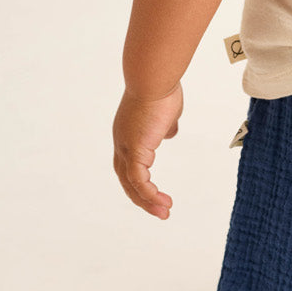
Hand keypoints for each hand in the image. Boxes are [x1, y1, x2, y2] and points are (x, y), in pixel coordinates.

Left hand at [112, 83, 182, 218]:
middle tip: (159, 211)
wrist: (154, 78)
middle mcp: (122, 142)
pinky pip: (139, 179)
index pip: (129, 164)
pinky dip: (148, 193)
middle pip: (126, 179)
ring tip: (164, 212)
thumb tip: (168, 133)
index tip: (156, 192)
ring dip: (147, 200)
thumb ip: (165, 125)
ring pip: (132, 183)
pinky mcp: (134, 149)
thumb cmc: (161, 88)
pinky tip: (161, 201)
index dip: (141, 180)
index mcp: (127, 133)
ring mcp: (126, 146)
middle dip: (142, 197)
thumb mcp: (166, 112)